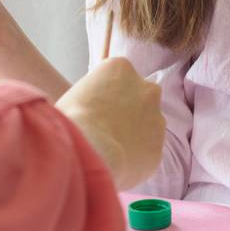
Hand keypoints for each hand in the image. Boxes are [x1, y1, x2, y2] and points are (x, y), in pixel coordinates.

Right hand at [55, 58, 164, 189]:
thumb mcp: (77, 91)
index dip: (106, 96)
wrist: (89, 149)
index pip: (118, 77)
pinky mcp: (159, 147)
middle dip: (127, 112)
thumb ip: (94, 92)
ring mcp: (157, 118)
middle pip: (139, 98)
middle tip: (105, 129)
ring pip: (146, 126)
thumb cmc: (71, 120)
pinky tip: (116, 162)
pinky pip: (145, 152)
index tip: (96, 110)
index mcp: (121, 68)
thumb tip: (96, 104)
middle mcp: (146, 88)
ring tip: (108, 149)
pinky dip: (134, 157)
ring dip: (132, 135)